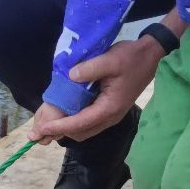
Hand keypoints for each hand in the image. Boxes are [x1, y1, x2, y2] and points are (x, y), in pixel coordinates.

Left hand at [30, 36, 162, 142]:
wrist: (151, 56)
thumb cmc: (131, 58)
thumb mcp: (110, 59)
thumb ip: (90, 68)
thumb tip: (70, 76)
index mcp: (110, 108)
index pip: (81, 122)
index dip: (61, 126)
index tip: (43, 128)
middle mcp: (110, 116)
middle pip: (81, 132)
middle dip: (59, 132)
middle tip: (38, 131)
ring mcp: (111, 115)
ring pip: (84, 130)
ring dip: (66, 129)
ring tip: (46, 125)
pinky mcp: (109, 110)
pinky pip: (88, 122)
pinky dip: (74, 122)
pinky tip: (63, 114)